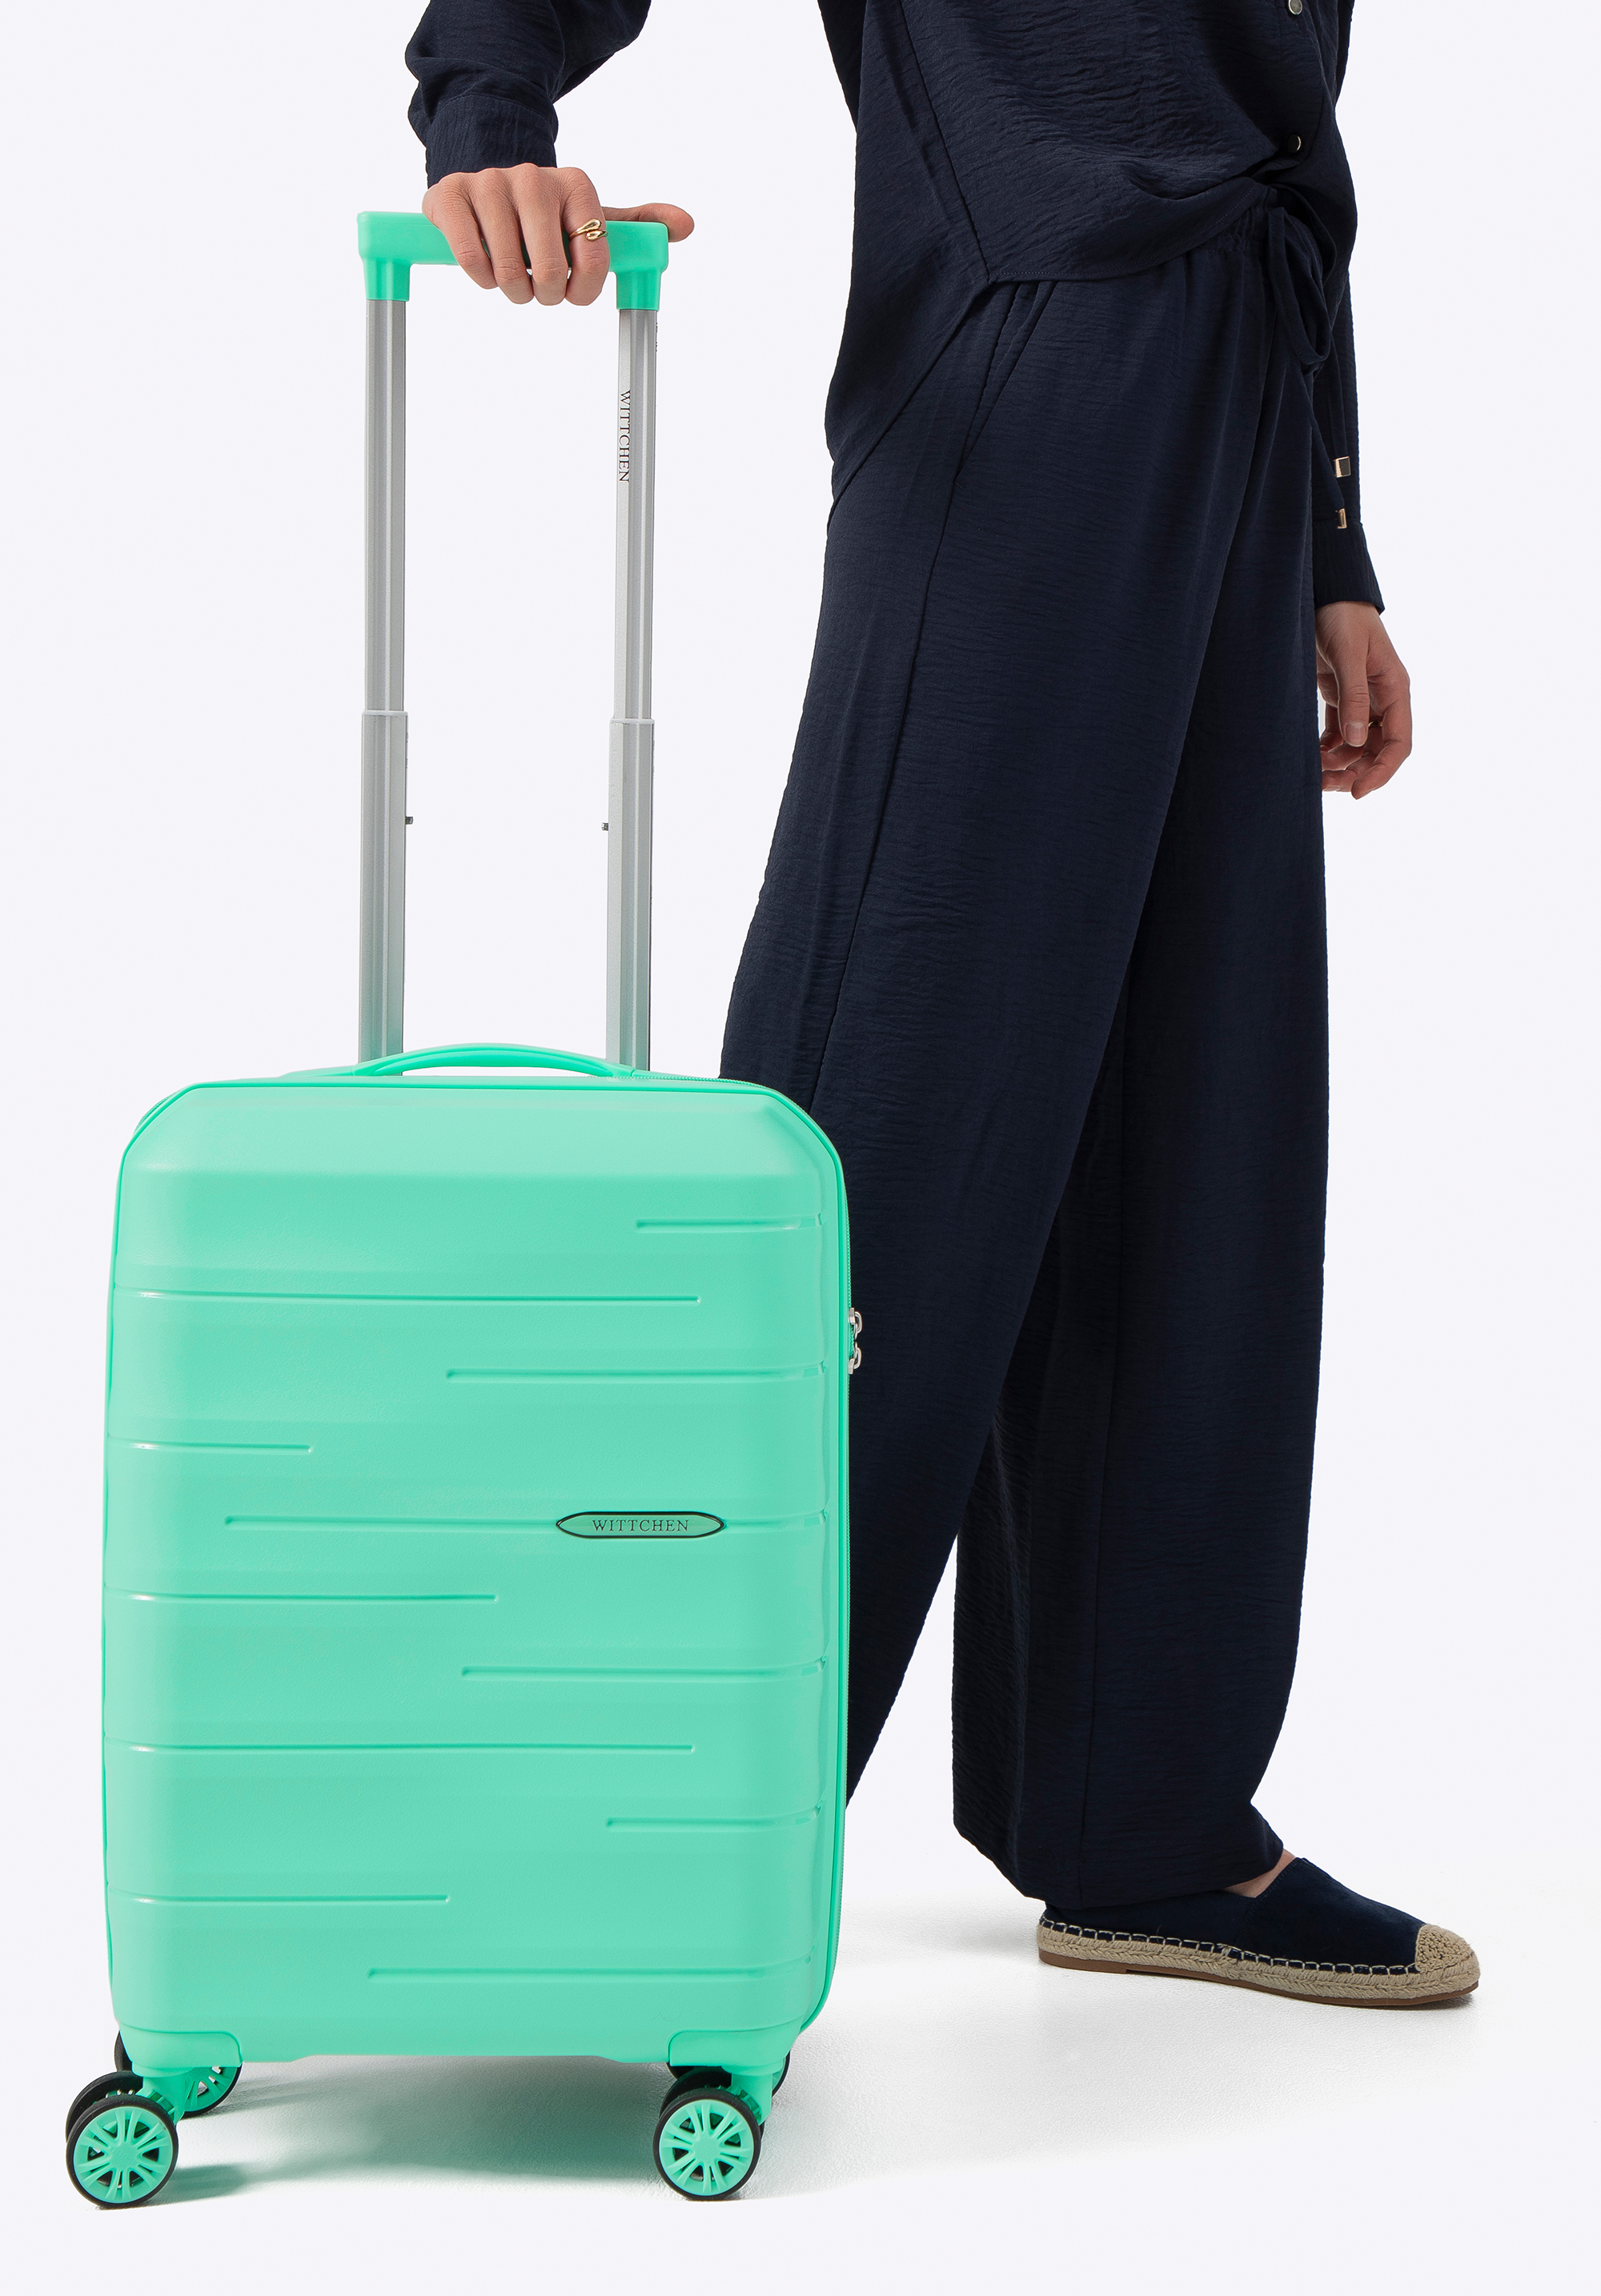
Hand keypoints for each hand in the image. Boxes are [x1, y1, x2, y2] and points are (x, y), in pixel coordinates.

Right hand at [422, 165, 693, 307]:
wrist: (482, 185)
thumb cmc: (544, 216)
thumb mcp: (591, 216)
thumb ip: (636, 224)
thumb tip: (685, 226)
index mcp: (576, 185)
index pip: (594, 258)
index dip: (583, 291)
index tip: (573, 293)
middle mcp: (535, 177)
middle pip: (550, 271)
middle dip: (546, 295)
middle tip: (539, 288)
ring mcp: (490, 182)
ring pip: (509, 272)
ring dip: (512, 291)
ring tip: (511, 277)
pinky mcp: (450, 195)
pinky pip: (472, 260)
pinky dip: (480, 278)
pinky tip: (485, 267)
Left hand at [1316, 602, 1412, 797]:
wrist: (1325, 593)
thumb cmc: (1342, 617)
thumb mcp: (1348, 654)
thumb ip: (1353, 696)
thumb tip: (1355, 741)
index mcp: (1395, 690)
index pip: (1398, 744)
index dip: (1381, 772)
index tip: (1357, 793)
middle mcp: (1382, 699)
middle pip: (1376, 751)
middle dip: (1354, 773)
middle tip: (1324, 786)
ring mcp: (1361, 699)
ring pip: (1356, 747)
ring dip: (1338, 765)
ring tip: (1313, 774)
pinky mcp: (1340, 696)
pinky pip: (1338, 734)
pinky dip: (1327, 749)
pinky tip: (1311, 756)